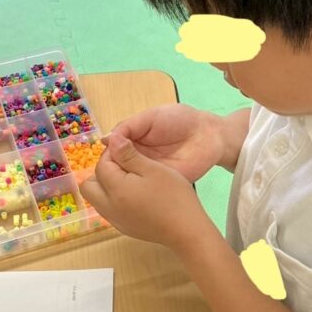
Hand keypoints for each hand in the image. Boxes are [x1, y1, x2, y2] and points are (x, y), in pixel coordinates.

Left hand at [80, 132, 211, 249]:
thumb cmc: (173, 196)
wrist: (186, 231)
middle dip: (101, 172)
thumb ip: (129, 154)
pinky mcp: (123, 228)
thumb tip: (111, 139)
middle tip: (124, 167)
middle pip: (88, 185)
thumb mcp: (153, 169)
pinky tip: (136, 196)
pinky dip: (114, 199)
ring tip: (131, 181)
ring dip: (106, 186)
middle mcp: (108, 207)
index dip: (112, 154)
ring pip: (96, 198)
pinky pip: (108, 209)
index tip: (129, 151)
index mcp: (115, 189)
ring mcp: (115, 220)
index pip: (101, 165)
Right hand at [104, 105, 226, 182]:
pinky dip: (139, 192)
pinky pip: (147, 190)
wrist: (208, 134)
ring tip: (120, 185)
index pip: (112, 152)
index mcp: (132, 142)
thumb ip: (128, 127)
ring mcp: (149, 173)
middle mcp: (138, 159)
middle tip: (111, 175)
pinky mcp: (162, 184)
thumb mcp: (150, 117)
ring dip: (123, 185)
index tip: (103, 161)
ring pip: (129, 182)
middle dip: (112, 173)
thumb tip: (104, 139)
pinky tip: (132, 194)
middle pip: (117, 170)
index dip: (106, 157)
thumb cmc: (179, 120)